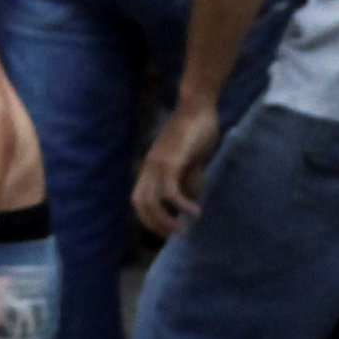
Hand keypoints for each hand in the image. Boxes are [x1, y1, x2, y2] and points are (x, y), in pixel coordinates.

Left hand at [132, 99, 221, 238]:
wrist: (199, 104)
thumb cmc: (198, 129)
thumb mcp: (193, 161)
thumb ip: (190, 180)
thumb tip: (190, 201)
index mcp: (152, 167)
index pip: (139, 199)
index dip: (149, 218)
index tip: (167, 229)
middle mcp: (150, 167)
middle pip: (140, 204)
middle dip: (155, 224)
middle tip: (175, 234)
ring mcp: (159, 163)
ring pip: (152, 201)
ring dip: (165, 220)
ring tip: (183, 229)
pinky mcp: (172, 160)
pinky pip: (170, 190)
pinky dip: (180, 205)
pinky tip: (195, 212)